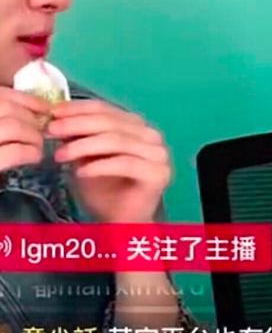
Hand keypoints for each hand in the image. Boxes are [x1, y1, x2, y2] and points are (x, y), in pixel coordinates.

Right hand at [0, 87, 48, 170]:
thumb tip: (35, 110)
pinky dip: (30, 151)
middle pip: (6, 108)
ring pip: (12, 126)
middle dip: (32, 117)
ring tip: (38, 145)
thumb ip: (4, 120)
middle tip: (43, 131)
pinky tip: (34, 156)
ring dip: (33, 134)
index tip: (45, 107)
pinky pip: (13, 152)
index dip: (26, 98)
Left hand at [48, 100, 171, 222]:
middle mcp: (152, 135)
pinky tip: (79, 172)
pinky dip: (98, 166)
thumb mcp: (86, 159)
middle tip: (51, 131)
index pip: (106, 109)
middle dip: (77, 125)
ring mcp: (158, 154)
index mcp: (137, 126)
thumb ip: (78, 138)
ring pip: (116, 141)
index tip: (53, 112)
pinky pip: (124, 164)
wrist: (123, 224)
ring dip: (83, 146)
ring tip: (60, 155)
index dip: (78, 108)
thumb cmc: (106, 192)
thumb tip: (57, 118)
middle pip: (110, 122)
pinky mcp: (159, 173)